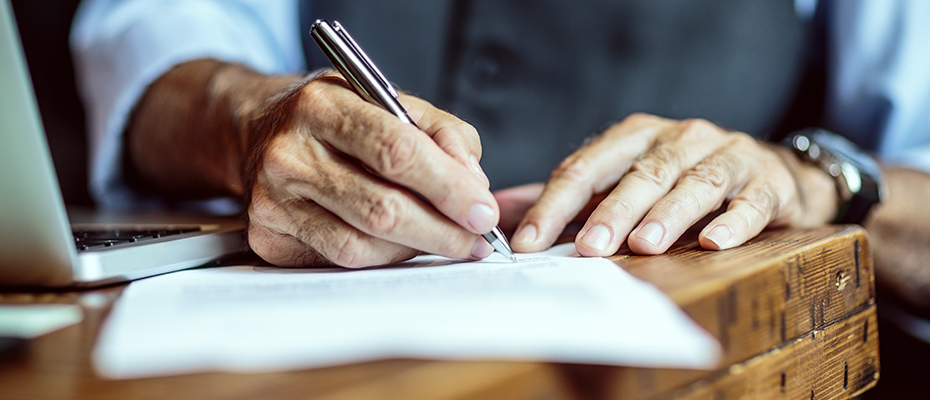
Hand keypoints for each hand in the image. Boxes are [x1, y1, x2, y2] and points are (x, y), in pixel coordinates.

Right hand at [247, 73, 495, 266]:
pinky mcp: (268, 236)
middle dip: (443, 230)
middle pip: (382, 207)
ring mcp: (272, 199)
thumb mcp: (390, 103)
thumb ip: (443, 133)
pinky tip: (403, 244)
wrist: (259, 131)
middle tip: (477, 239)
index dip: (449, 186)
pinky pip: (342, 259)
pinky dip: (385, 257)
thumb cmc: (336, 121)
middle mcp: (289, 152)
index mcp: (322, 105)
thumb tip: (474, 183)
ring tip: (444, 239)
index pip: (396, 150)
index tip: (483, 211)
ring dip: (417, 248)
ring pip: (364, 244)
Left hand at [510, 113, 837, 255]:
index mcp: (636, 137)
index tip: (528, 243)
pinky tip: (715, 243)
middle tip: (590, 248)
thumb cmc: (680, 182)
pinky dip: (734, 222)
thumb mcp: (621, 180)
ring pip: (695, 184)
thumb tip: (497, 209)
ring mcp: (729, 155)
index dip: (556, 205)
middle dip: (612, 212)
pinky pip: (752, 201)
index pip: (587, 167)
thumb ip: (565, 197)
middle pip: (642, 174)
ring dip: (668, 215)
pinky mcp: (769, 181)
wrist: (771, 174)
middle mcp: (681, 138)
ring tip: (646, 245)